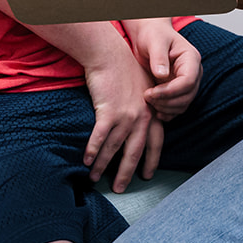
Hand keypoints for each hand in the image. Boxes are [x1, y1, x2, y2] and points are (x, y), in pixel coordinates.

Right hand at [79, 47, 163, 191]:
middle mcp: (141, 116)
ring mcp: (125, 114)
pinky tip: (86, 161)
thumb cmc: (124, 69)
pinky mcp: (108, 111)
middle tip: (120, 188)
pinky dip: (92, 151)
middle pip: (134, 151)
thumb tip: (142, 124)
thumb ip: (145, 107)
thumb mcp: (144, 88)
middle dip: (127, 172)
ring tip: (94, 179)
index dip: (151, 160)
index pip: (155, 142)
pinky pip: (99, 137)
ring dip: (103, 165)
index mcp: (152, 111)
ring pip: (114, 148)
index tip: (147, 175)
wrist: (110, 54)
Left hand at [122, 18, 203, 120]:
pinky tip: (155, 110)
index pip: (188, 81)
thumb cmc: (153, 35)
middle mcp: (193, 72)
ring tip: (148, 100)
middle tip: (147, 97)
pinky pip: (178, 108)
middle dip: (166, 101)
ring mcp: (187, 83)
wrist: (150, 36)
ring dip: (166, 108)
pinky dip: (168, 113)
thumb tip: (162, 75)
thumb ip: (158, 56)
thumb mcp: (154, 41)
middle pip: (187, 96)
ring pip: (183, 104)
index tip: (152, 92)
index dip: (170, 91)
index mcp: (191, 59)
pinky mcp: (179, 91)